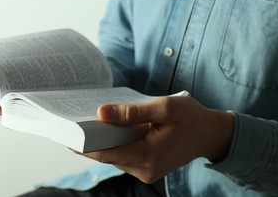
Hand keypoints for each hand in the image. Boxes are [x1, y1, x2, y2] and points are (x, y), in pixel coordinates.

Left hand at [82, 95, 233, 183]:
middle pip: (109, 156)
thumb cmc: (191, 118)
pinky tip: (109, 129)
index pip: (106, 154)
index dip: (83, 146)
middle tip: (72, 124)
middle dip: (91, 142)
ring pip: (116, 156)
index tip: (65, 136)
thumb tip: (101, 113)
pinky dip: (116, 143)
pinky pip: (125, 155)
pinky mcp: (148, 166)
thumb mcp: (163, 108)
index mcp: (148, 156)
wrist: (212, 133)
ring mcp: (147, 170)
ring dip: (103, 142)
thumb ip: (131, 112)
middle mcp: (145, 169)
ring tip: (87, 124)